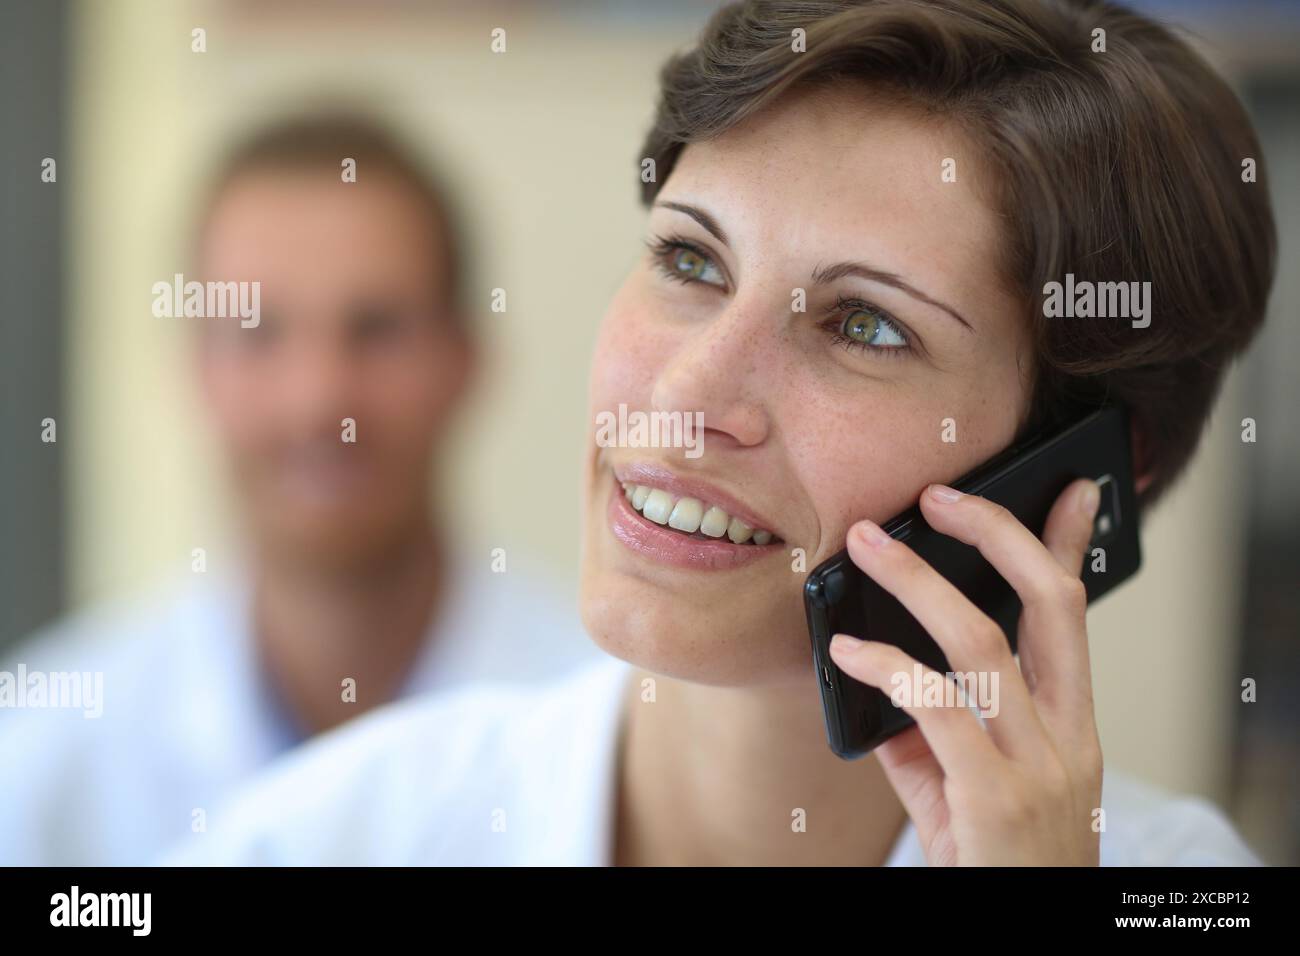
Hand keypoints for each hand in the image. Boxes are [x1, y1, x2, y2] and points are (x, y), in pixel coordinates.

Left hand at [828, 479, 1103, 865]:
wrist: (1022, 931)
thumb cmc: (990, 858)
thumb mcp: (967, 784)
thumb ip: (929, 726)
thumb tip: (874, 664)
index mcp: (1071, 725)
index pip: (1074, 616)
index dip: (1071, 545)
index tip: (1068, 488)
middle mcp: (1068, 737)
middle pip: (1049, 606)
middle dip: (1000, 535)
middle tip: (940, 495)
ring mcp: (1038, 767)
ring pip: (982, 643)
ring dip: (917, 583)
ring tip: (866, 546)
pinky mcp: (995, 799)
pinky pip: (934, 707)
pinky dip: (886, 665)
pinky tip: (847, 650)